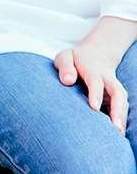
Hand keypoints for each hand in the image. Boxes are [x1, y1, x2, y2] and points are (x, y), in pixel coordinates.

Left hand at [54, 16, 136, 133]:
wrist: (95, 53)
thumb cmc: (75, 59)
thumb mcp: (65, 57)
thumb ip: (65, 67)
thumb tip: (68, 81)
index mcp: (92, 68)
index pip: (95, 80)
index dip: (96, 93)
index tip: (94, 107)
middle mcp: (107, 78)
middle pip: (117, 92)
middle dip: (118, 109)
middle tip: (115, 127)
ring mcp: (113, 86)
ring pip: (122, 100)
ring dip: (122, 116)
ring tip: (118, 134)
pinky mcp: (115, 95)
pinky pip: (121, 106)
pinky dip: (120, 118)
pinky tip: (115, 133)